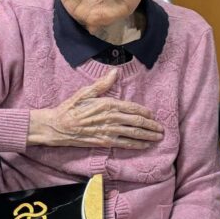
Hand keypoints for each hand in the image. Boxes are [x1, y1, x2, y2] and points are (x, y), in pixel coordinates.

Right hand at [28, 69, 163, 148]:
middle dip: (152, 125)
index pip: (133, 108)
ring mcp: (109, 131)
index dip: (146, 112)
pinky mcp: (105, 142)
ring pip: (135, 134)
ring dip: (149, 135)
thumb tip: (115, 73)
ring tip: (158, 137)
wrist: (58, 126)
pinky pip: (125, 144)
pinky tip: (145, 145)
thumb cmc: (71, 108)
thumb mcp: (85, 92)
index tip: (153, 115)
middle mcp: (112, 118)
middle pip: (138, 122)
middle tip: (161, 128)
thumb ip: (102, 84)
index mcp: (108, 104)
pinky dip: (138, 145)